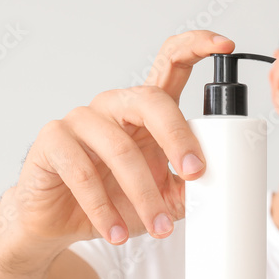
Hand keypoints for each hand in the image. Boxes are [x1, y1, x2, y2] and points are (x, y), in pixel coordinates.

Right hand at [10, 31, 235, 246]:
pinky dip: (103, 209)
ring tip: (158, 228)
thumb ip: (190, 188)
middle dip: (178, 137)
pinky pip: (81, 172)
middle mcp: (114, 106)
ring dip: (143, 195)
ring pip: (119, 148)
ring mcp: (80, 120)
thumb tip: (218, 187)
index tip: (226, 46)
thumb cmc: (113, 201)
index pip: (171, 63)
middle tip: (196, 174)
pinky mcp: (52, 141)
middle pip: (151, 100)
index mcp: (145, 110)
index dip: (197, 46)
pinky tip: (115, 232)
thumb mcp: (164, 199)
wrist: (60, 224)